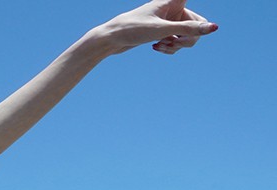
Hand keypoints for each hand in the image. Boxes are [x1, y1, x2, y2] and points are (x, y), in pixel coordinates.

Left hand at [96, 0, 217, 55]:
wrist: (111, 39)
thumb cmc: (133, 29)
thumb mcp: (162, 30)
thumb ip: (189, 29)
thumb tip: (214, 28)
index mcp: (175, 0)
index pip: (196, 9)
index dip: (201, 20)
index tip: (211, 22)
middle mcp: (174, 9)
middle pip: (196, 27)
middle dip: (187, 39)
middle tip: (174, 43)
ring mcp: (169, 21)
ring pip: (186, 37)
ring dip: (176, 46)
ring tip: (160, 46)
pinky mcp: (163, 32)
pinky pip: (176, 43)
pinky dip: (169, 48)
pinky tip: (156, 47)